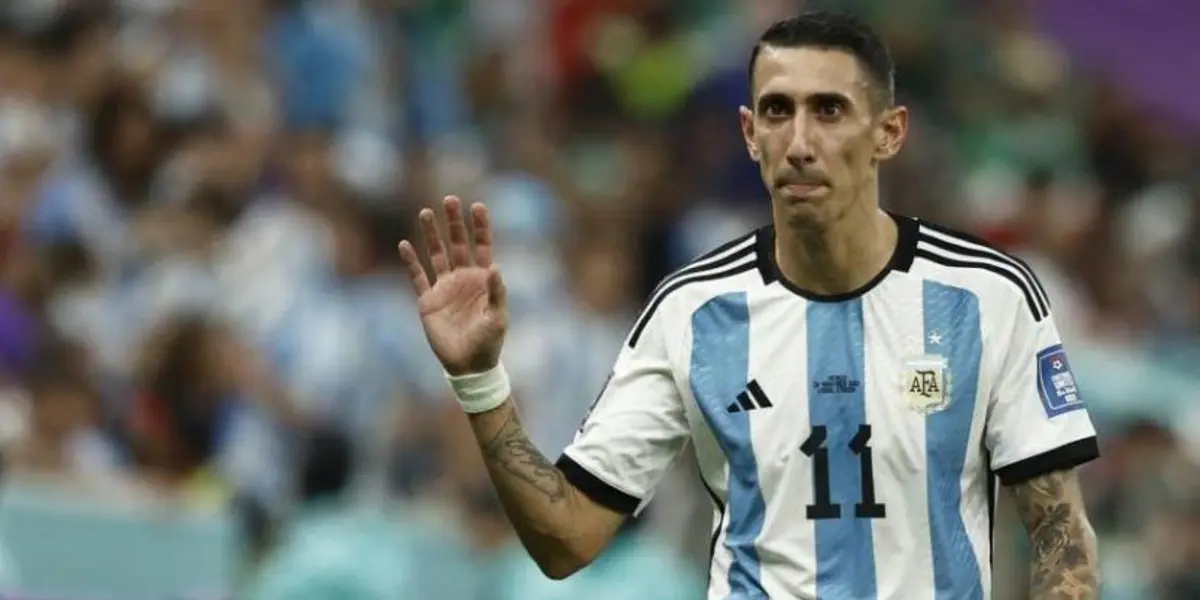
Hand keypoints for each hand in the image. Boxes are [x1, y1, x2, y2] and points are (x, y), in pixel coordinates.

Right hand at [398, 196, 507, 375]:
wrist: (468, 365)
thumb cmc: (489, 342)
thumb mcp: (498, 317)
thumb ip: (496, 292)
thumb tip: (496, 266)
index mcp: (482, 279)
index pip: (482, 246)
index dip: (480, 227)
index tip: (477, 206)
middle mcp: (462, 278)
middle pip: (458, 244)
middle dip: (454, 222)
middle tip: (450, 199)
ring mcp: (444, 287)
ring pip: (437, 254)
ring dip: (432, 235)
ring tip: (426, 212)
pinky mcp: (428, 301)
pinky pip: (417, 277)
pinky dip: (411, 261)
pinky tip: (404, 244)